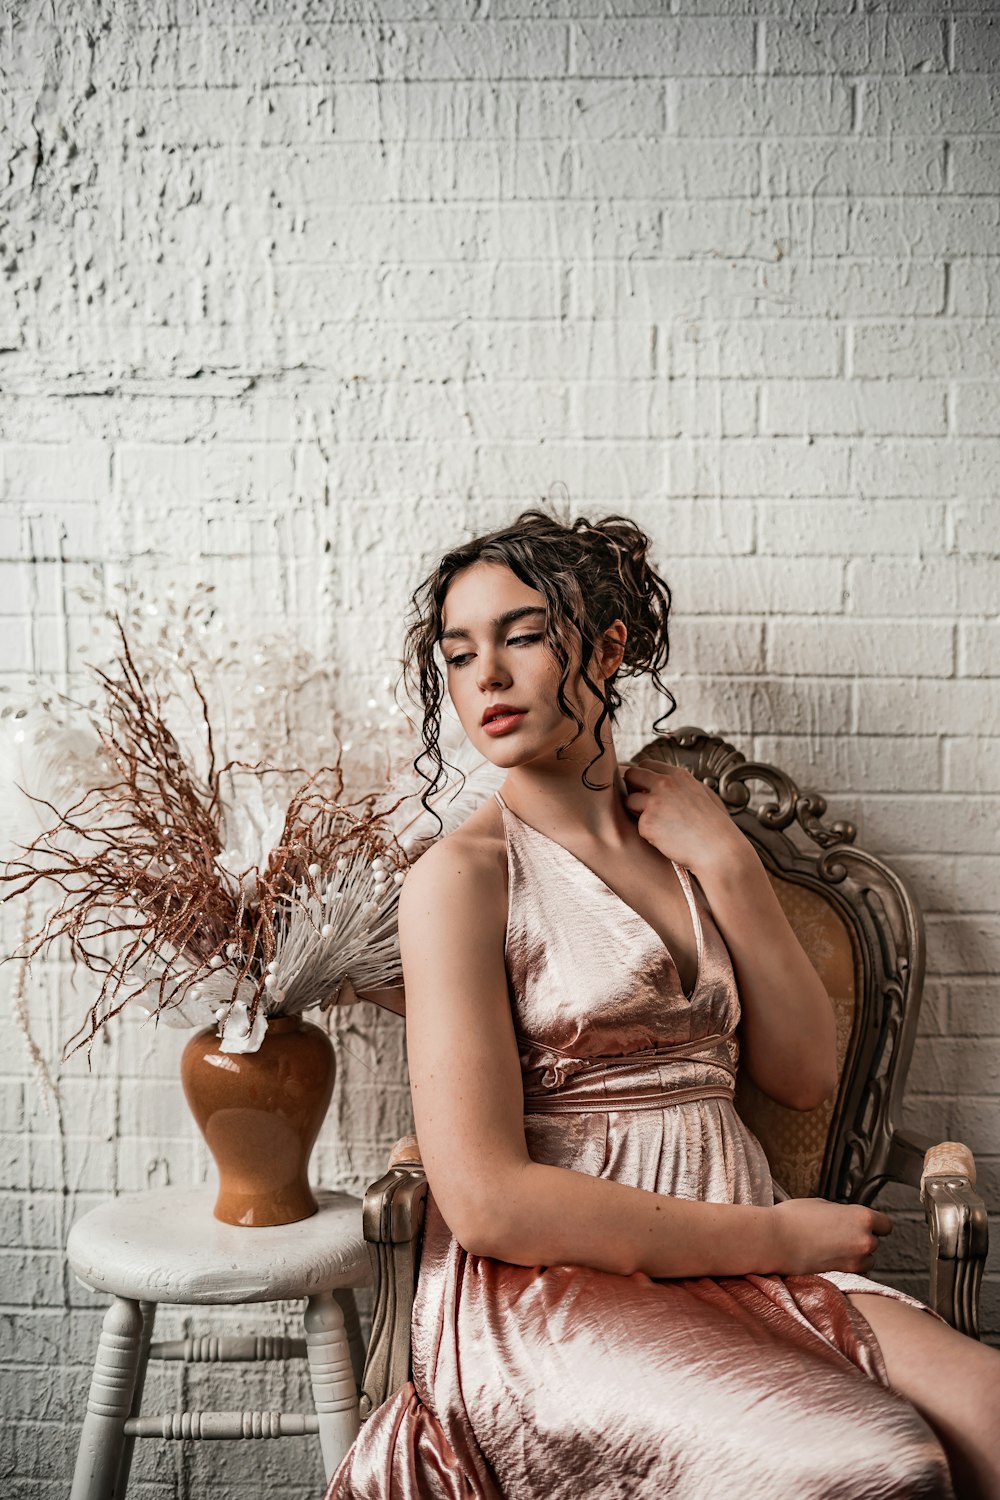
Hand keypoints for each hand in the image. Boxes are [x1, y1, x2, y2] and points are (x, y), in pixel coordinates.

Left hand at [621, 760, 745, 877]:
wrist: (719, 849)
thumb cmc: (714, 826)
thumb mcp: (702, 793)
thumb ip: (679, 785)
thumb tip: (659, 781)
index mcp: (678, 775)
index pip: (646, 764)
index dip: (643, 777)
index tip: (645, 789)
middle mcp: (664, 784)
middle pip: (631, 775)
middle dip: (631, 788)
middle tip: (640, 803)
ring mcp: (654, 803)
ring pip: (629, 801)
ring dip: (637, 812)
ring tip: (659, 824)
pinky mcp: (647, 823)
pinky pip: (638, 826)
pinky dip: (649, 834)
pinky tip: (667, 839)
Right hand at [770, 1198, 892, 1275]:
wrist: (775, 1240)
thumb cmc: (794, 1218)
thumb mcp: (823, 1205)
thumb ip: (843, 1214)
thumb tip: (848, 1221)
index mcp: (862, 1217)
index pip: (886, 1224)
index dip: (876, 1224)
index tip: (867, 1224)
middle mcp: (864, 1240)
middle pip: (875, 1242)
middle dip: (861, 1238)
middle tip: (840, 1234)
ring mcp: (855, 1261)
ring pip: (868, 1260)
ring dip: (857, 1255)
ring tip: (834, 1248)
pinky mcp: (844, 1275)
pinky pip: (856, 1271)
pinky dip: (847, 1267)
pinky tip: (830, 1258)